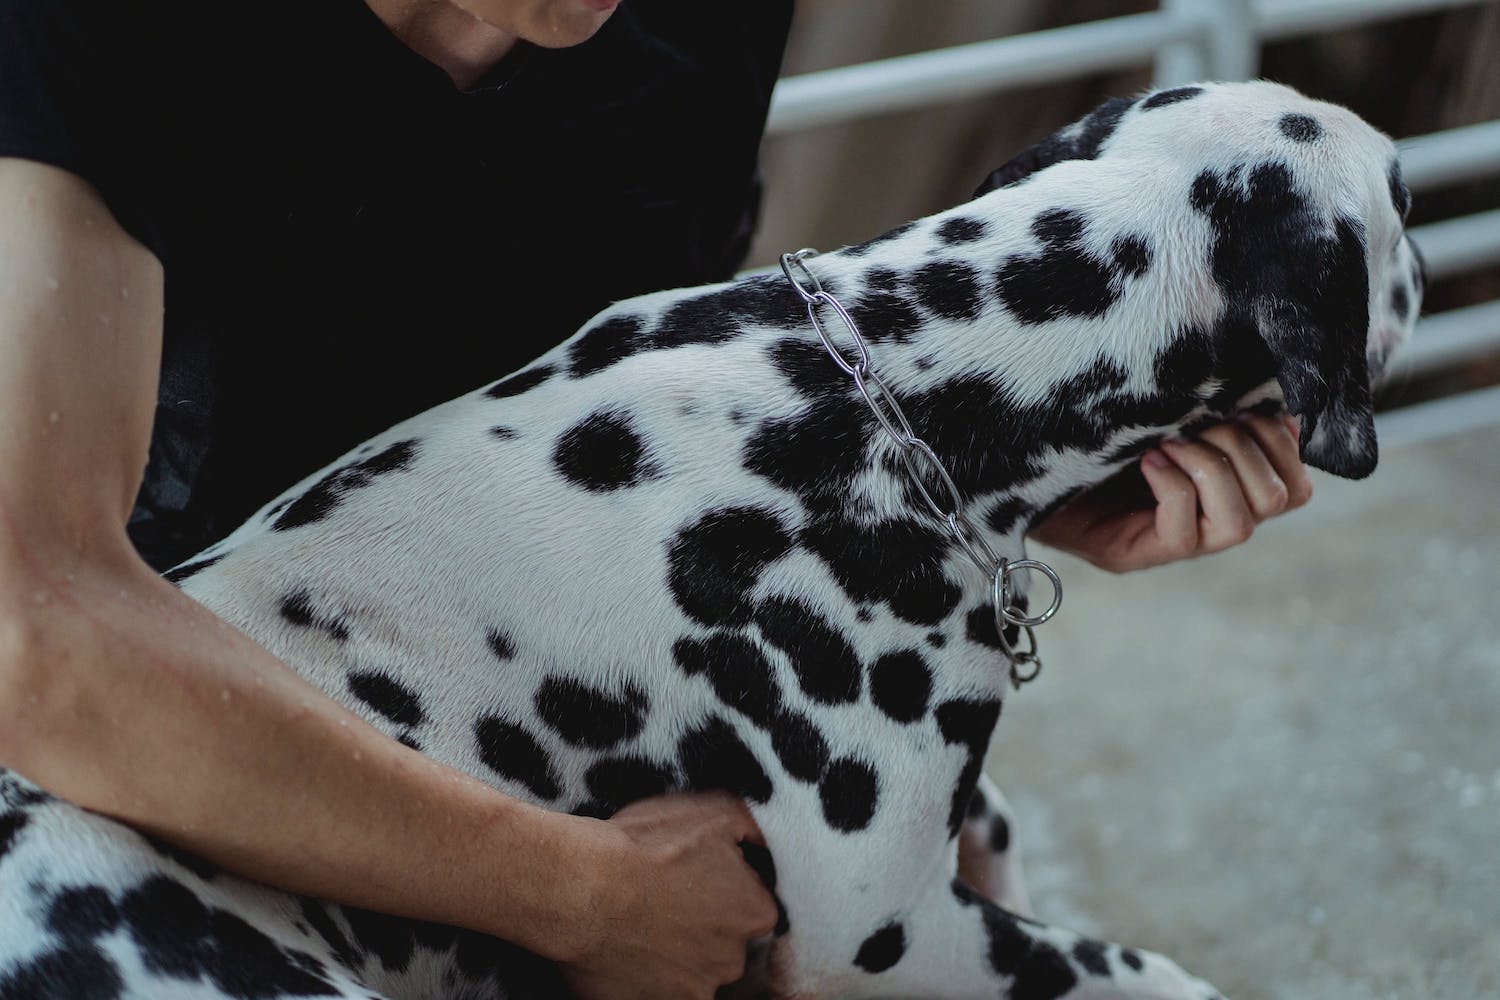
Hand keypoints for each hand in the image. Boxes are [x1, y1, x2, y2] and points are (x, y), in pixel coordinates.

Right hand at [561, 792, 778, 999]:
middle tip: (666, 897)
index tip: (696, 875)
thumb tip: (774, 840)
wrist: (581, 888)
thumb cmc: (645, 847)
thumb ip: (757, 828)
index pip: (754, 903)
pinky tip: (631, 950)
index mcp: (754, 912)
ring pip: (695, 969)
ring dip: (677, 950)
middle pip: (726, 941)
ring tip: (642, 922)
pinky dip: (650, 976)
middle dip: (703, 923)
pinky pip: (664, 991)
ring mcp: (696, 990)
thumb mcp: (713, 813)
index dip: (726, 886)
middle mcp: (734, 959)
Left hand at [1028, 414, 1312, 572]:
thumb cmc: (1091, 429)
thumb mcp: (1158, 410)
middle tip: (1194, 421)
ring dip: (1212, 469)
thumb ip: (1210, 407)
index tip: (1238, 404)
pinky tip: (1145, 460)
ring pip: (1242, 525)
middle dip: (1247, 446)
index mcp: (1224, 486)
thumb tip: (1275, 403)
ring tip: (1166, 441)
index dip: (1283, 442)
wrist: (1015, 463)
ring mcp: (1172, 544)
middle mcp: (1208, 522)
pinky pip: (1184, 532)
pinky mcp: (1132, 556)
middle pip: (1283, 500)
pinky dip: (1174, 486)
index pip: (1297, 485)